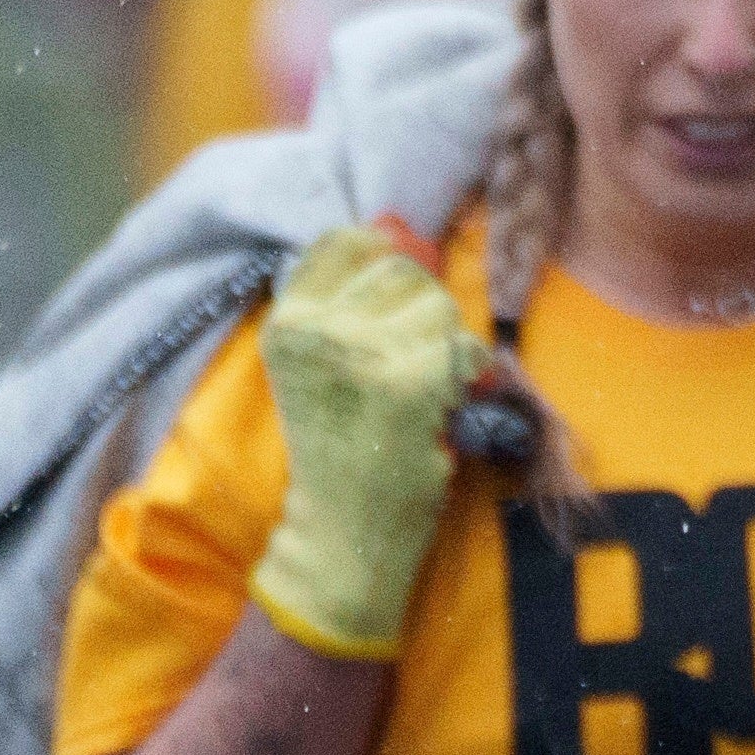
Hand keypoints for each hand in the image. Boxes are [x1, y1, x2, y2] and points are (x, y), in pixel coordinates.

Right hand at [251, 223, 484, 660]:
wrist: (341, 530)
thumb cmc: (343, 444)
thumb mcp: (324, 361)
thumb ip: (353, 294)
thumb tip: (397, 224)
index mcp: (287, 319)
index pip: (347, 242)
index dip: (385, 263)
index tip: (389, 310)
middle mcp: (315, 328)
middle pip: (405, 271)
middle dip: (424, 313)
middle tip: (407, 368)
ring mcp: (363, 352)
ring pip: (441, 306)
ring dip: (448, 346)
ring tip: (421, 392)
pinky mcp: (412, 381)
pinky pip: (465, 348)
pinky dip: (467, 378)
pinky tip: (438, 411)